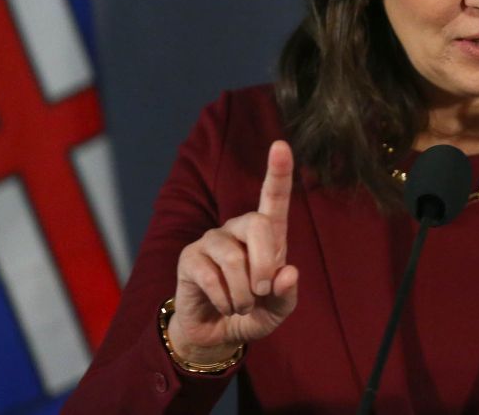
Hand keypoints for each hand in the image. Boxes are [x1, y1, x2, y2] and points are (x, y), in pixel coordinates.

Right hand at [167, 140, 299, 362]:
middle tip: (262, 291)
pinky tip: (223, 305)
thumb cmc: (254, 312)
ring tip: (242, 305)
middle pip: (258, 224)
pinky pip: (211, 276)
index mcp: (267, 234)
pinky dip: (224, 299)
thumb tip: (288, 272)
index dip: (279, 172)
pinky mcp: (190, 258)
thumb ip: (287, 294)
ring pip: (234, 259)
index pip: (274, 197)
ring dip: (243, 293)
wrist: (217, 333)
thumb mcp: (277, 310)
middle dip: (265, 264)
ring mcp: (212, 240)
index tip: (281, 146)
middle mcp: (238, 228)